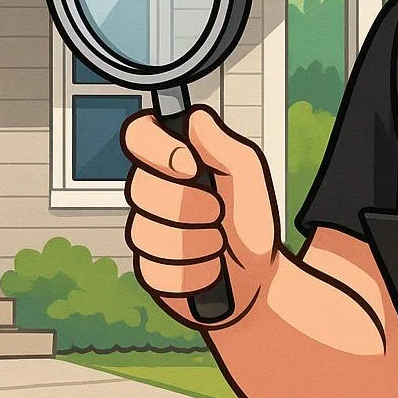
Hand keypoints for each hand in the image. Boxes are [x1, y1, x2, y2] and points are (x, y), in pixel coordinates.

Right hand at [121, 106, 280, 329]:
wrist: (259, 278)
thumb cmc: (251, 223)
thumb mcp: (250, 177)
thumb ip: (225, 146)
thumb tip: (195, 119)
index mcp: (173, 162)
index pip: (137, 135)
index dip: (156, 148)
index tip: (190, 167)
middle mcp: (151, 192)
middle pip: (141, 188)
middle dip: (192, 205)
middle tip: (218, 213)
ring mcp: (145, 231)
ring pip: (149, 233)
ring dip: (199, 242)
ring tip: (217, 243)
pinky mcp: (147, 270)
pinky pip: (158, 270)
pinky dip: (196, 272)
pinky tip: (209, 268)